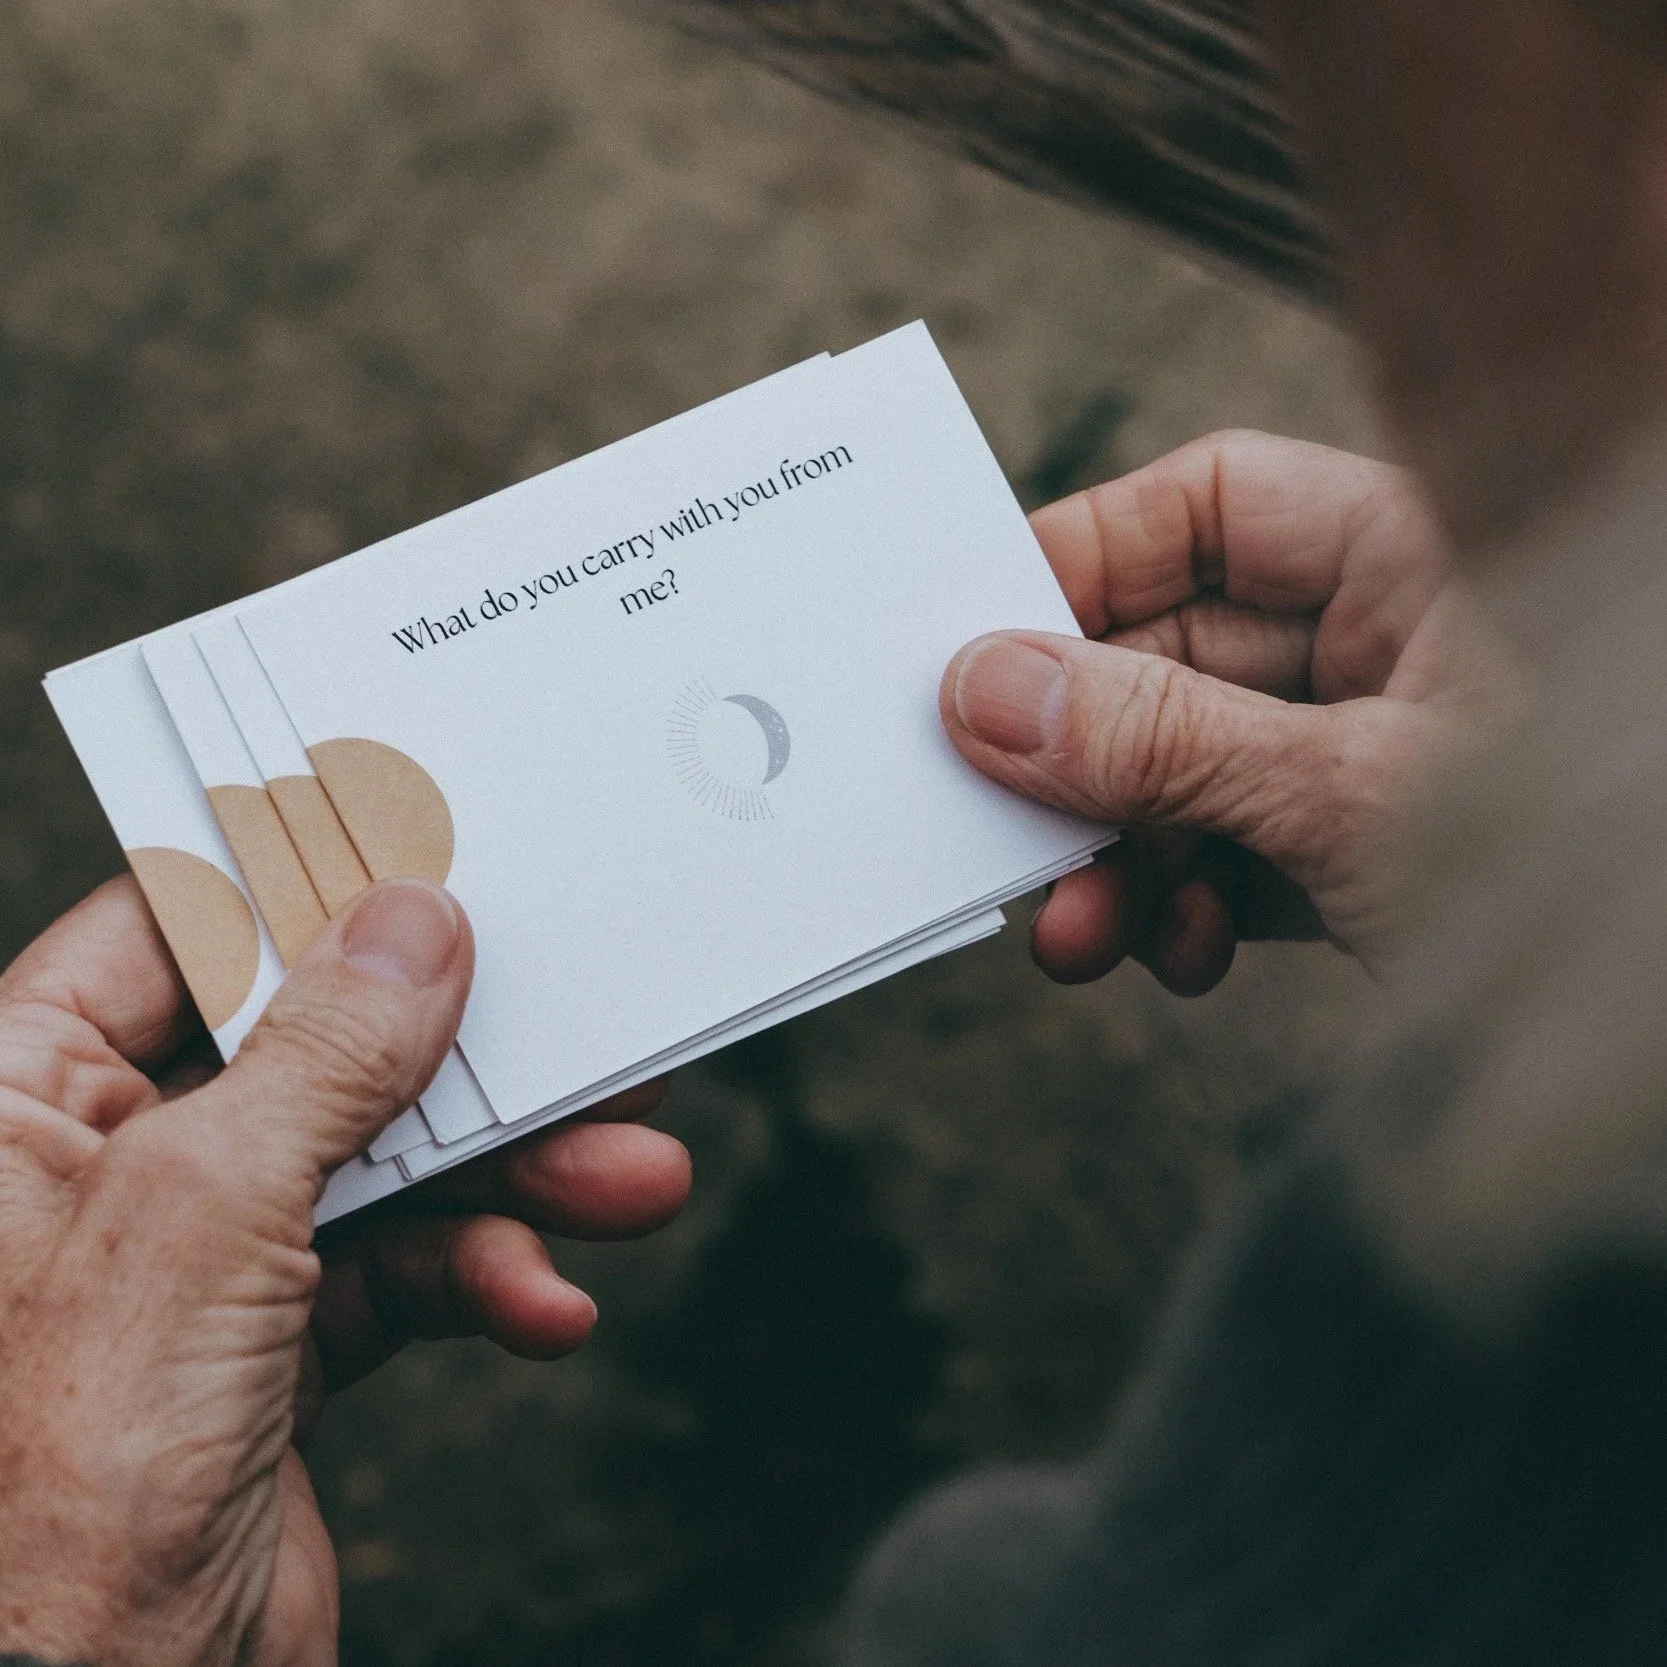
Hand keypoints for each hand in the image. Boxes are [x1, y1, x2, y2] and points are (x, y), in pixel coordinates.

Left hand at [0, 876, 689, 1665]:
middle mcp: (106, 1164)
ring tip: (629, 1178)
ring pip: (385, 1162)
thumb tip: (415, 927)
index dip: (303, 883)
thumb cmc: (51, 1496)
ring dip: (515, 1177)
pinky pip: (406, 1271)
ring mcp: (196, 1259)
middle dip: (463, 1058)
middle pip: (314, 1049)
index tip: (431, 843)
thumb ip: (322, 1060)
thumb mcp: (203, 1219)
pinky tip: (544, 1306)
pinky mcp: (275, 1348)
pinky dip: (488, 1281)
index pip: (171, 931)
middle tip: (583, 1029)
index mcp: (17, 1101)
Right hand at [942, 430, 1515, 992]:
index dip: (1081, 558)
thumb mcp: (1349, 796)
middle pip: (1173, 657)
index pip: (1208, 507)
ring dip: (1119, 853)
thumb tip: (984, 692)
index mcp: (1413, 559)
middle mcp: (1387, 641)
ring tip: (1082, 933)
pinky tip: (1179, 956)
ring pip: (1188, 768)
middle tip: (1004, 826)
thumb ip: (1161, 741)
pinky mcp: (1359, 849)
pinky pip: (1231, 852)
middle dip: (1085, 758)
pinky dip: (1184, 905)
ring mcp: (1370, 750)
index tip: (976, 641)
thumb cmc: (1612, 857)